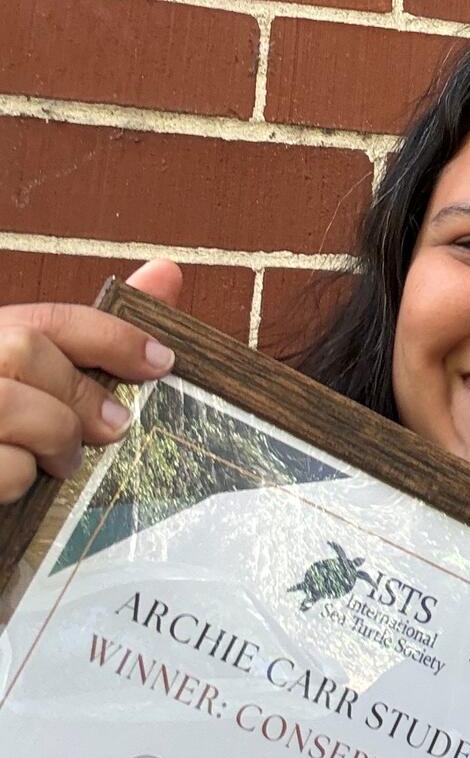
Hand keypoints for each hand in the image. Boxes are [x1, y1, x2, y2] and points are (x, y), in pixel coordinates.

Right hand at [0, 260, 183, 504]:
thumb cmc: (12, 436)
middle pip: (25, 349)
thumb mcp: (50, 382)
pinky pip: (2, 467)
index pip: (50, 318)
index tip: (163, 361)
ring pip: (13, 405)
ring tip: (60, 462)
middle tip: (113, 429)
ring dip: (54, 440)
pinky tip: (13, 486)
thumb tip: (165, 272)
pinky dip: (21, 480)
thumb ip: (100, 335)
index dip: (114, 335)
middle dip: (82, 394)